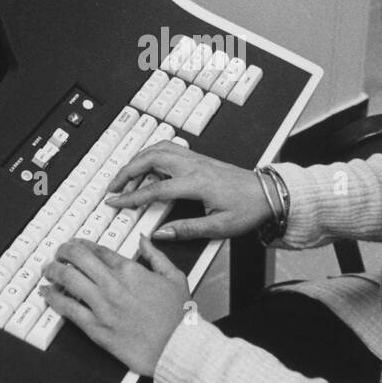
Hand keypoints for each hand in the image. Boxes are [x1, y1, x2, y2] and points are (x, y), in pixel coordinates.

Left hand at [41, 236, 191, 376]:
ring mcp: (103, 307)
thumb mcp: (175, 277)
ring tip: (48, 269)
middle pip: (78, 258)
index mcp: (131, 271)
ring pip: (68, 279)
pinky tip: (47, 294)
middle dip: (64, 251)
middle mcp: (113, 285)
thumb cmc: (178, 318)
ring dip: (53, 270)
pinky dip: (53, 298)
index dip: (82, 244)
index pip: (98, 249)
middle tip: (58, 253)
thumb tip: (144, 239)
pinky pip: (68, 309)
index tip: (77, 245)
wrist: (177, 348)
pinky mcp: (96, 329)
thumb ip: (156, 255)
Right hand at [102, 141, 273, 241]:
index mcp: (196, 183)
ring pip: (158, 148)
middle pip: (150, 159)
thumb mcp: (219, 228)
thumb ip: (187, 230)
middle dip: (127, 171)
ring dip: (138, 159)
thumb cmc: (248, 209)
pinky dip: (151, 153)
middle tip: (113, 186)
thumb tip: (161, 234)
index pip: (155, 189)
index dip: (132, 197)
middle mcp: (194, 166)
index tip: (116, 202)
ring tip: (125, 175)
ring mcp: (196, 159)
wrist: (268, 193)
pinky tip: (147, 164)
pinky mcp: (199, 158)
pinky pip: (169, 148)